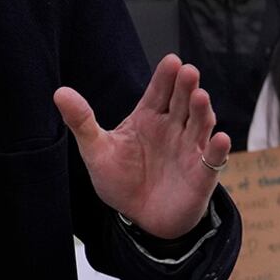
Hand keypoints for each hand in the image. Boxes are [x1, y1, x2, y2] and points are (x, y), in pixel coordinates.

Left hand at [55, 54, 228, 240]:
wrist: (139, 218)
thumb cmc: (120, 180)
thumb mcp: (96, 150)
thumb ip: (82, 122)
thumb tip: (59, 92)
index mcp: (148, 117)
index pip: (159, 91)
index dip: (166, 77)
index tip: (171, 61)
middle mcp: (173, 127)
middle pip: (182, 102)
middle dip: (186, 86)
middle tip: (188, 71)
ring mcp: (189, 149)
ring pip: (200, 124)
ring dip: (203, 111)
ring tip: (200, 97)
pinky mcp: (201, 174)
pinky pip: (213, 159)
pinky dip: (218, 150)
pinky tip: (220, 139)